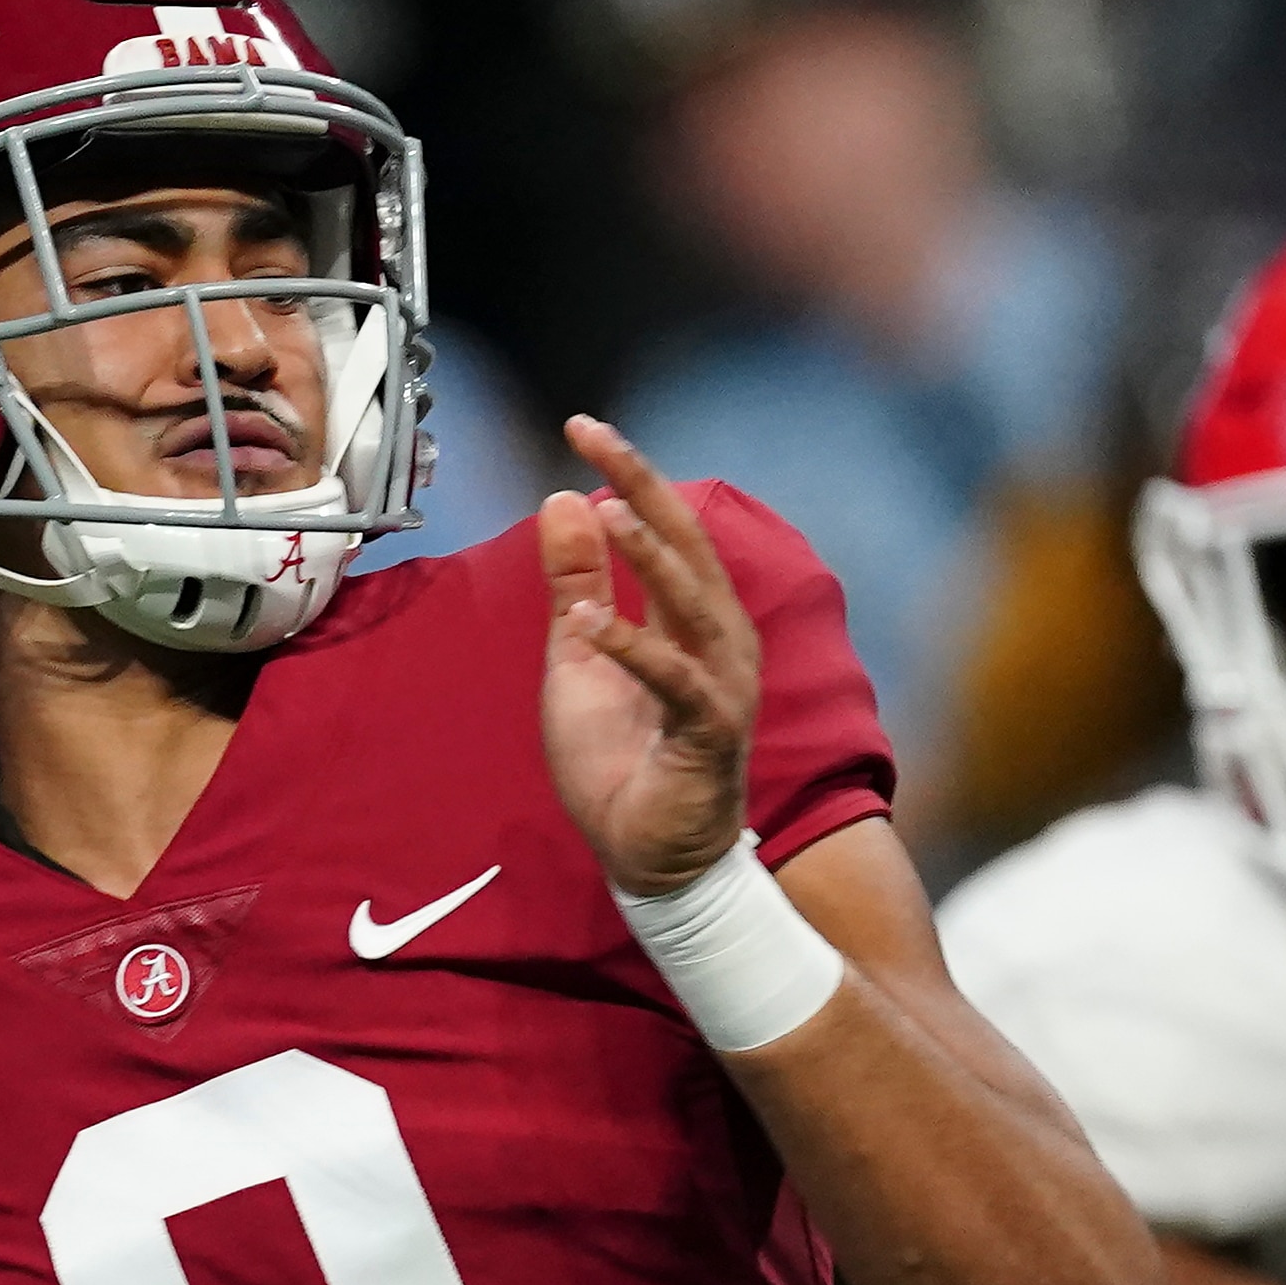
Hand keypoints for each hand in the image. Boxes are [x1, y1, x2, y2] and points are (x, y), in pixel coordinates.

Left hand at [537, 417, 753, 896]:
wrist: (648, 858)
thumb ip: (574, 585)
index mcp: (691, 616)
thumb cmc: (620, 759)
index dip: (628, 473)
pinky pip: (674, 681)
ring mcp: (721, 685)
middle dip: (643, 485)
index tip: (582, 426)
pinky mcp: (710, 734)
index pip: (665, 528)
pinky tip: (590, 623)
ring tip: (608, 507)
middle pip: (688, 546)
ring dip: (650, 554)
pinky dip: (632, 648)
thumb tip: (564, 499)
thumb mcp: (578, 657)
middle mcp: (719, 640)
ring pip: (692, 603)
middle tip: (595, 434)